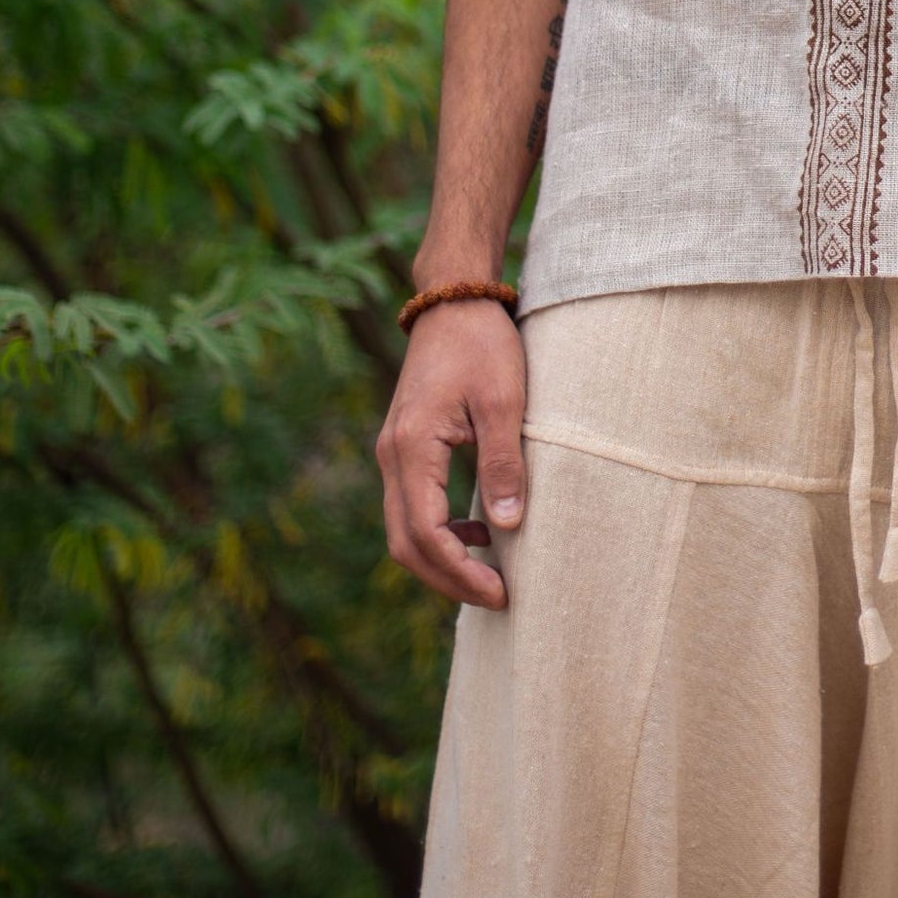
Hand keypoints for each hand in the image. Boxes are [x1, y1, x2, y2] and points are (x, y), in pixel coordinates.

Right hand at [376, 299, 526, 608]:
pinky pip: (411, 505)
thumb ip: (503, 463)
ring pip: (404, 528)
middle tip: (497, 598)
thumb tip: (506, 525)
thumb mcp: (504, 402)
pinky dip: (439, 530)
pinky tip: (477, 530)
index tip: (501, 593)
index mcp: (411, 449)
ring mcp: (393, 452)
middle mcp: (391, 456)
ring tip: (489, 574)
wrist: (454, 300)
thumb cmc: (482, 344)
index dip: (460, 573)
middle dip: (448, 579)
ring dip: (441, 558)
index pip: (426, 535)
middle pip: (405, 544)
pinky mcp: (405, 446)